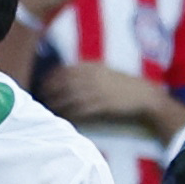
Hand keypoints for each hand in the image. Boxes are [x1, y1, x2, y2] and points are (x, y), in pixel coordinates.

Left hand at [38, 63, 166, 128]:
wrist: (142, 95)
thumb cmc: (120, 84)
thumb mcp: (103, 71)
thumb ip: (85, 71)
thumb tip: (62, 76)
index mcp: (92, 67)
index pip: (64, 70)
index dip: (50, 78)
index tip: (43, 85)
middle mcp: (93, 77)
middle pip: (63, 83)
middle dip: (50, 92)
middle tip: (42, 99)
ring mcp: (97, 91)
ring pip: (69, 97)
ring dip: (57, 104)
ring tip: (49, 109)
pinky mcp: (102, 105)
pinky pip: (80, 110)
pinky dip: (70, 114)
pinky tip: (64, 117)